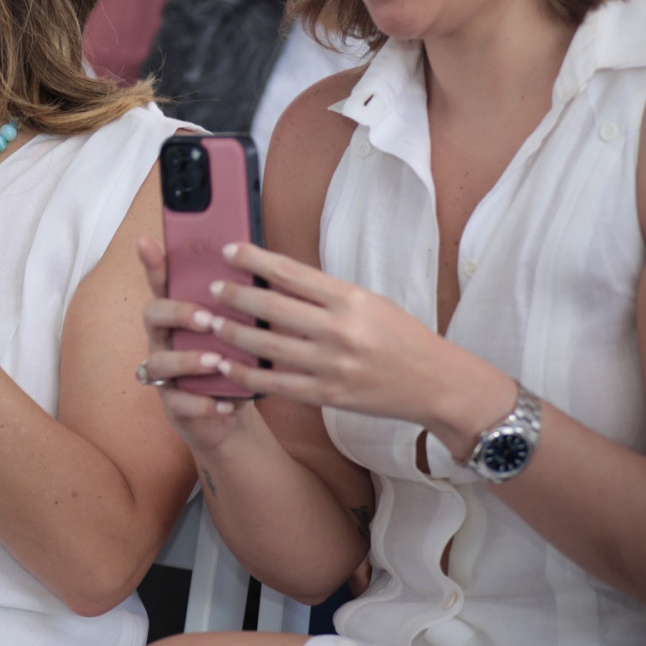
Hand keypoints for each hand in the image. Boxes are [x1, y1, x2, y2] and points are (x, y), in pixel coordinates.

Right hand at [132, 236, 250, 454]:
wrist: (226, 409)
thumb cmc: (231, 360)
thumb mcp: (236, 329)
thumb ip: (239, 306)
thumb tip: (261, 273)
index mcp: (180, 315)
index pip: (162, 283)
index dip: (152, 263)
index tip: (147, 241)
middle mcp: (165, 340)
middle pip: (152, 315)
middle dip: (177, 313)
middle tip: (207, 318)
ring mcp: (166, 373)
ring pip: (159, 362)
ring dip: (187, 360)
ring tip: (216, 362)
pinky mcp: (173, 404)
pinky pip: (179, 403)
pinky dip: (203, 403)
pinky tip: (226, 403)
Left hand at [198, 241, 511, 448]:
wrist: (436, 383)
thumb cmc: (402, 337)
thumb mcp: (369, 301)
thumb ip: (325, 293)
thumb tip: (275, 278)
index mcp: (350, 299)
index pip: (292, 273)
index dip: (254, 260)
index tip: (229, 251)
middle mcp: (339, 330)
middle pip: (273, 308)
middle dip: (235, 296)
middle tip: (210, 288)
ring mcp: (332, 365)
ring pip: (268, 347)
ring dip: (232, 333)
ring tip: (209, 323)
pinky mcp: (328, 395)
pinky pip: (276, 384)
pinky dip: (246, 375)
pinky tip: (226, 365)